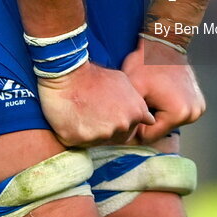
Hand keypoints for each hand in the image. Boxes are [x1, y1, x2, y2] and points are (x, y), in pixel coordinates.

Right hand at [36, 60, 154, 146]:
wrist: (68, 73)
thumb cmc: (95, 76)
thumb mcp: (123, 82)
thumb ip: (136, 102)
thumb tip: (148, 119)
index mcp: (135, 112)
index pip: (132, 131)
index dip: (122, 125)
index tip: (111, 117)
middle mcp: (122, 125)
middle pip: (116, 138)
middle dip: (107, 129)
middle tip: (94, 113)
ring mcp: (103, 134)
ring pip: (99, 141)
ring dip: (92, 132)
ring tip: (83, 113)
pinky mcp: (82, 139)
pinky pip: (81, 142)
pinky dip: (77, 134)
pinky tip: (73, 118)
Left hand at [121, 37, 205, 143]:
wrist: (165, 42)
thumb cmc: (145, 63)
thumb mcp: (132, 89)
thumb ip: (130, 116)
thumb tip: (127, 140)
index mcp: (178, 113)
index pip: (148, 136)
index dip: (136, 123)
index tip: (133, 107)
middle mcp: (194, 114)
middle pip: (160, 130)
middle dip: (148, 118)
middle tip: (144, 98)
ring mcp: (199, 108)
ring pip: (168, 123)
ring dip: (158, 114)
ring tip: (153, 94)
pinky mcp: (199, 103)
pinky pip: (177, 114)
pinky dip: (168, 108)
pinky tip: (162, 94)